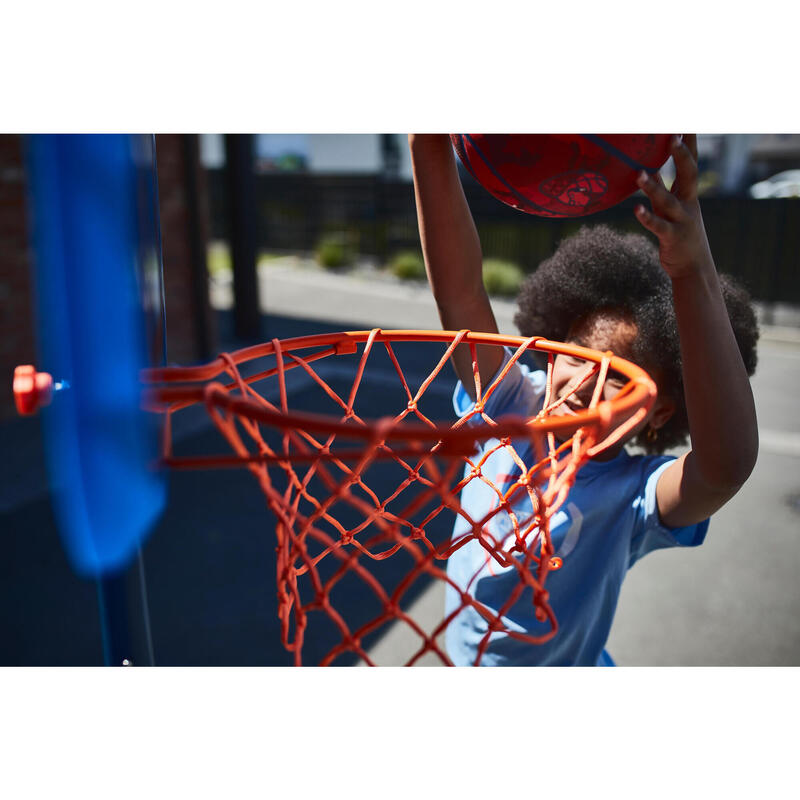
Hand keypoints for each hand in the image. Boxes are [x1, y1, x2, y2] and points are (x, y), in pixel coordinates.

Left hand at [634, 135, 714, 279]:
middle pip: (689, 174)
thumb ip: (661, 187)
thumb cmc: (679, 233)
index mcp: (688, 194)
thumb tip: (647, 167)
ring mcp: (682, 220)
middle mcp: (688, 203)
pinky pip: (658, 226)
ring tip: (639, 173)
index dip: (689, 142)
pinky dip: (647, 217)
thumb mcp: (670, 208)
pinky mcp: (672, 237)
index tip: (686, 121)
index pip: (691, 162)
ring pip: (668, 200)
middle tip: (673, 136)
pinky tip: (636, 209)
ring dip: (653, 187)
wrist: (694, 268)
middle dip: (682, 155)